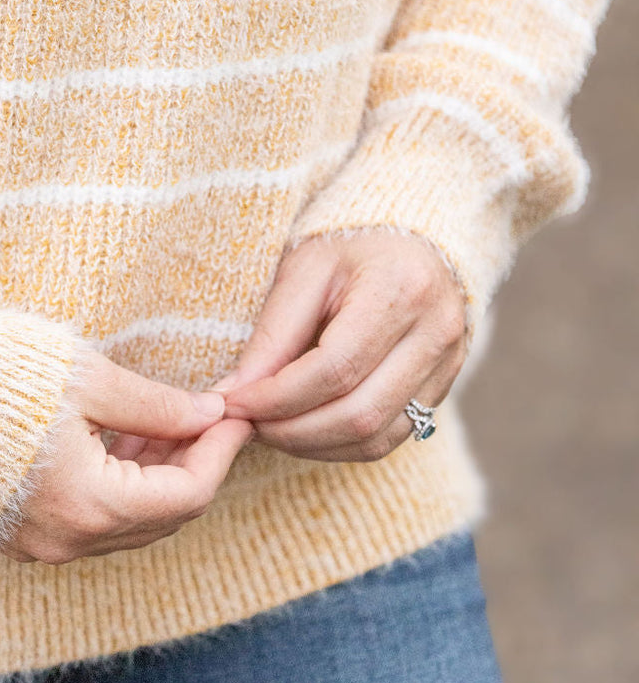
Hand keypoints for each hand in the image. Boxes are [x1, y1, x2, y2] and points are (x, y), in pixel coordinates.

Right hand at [0, 349, 252, 564]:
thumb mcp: (88, 378)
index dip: (221, 452)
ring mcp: (28, 544)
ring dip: (154, 478)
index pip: (187, 495)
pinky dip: (114, 488)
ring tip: (166, 423)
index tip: (237, 414)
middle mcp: (60, 541)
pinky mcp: (5, 532)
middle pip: (159, 517)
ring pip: (121, 523)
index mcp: (87, 505)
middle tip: (208, 416)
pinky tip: (117, 443)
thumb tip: (211, 415)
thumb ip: (158, 406)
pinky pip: (83, 523)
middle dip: (193, 466)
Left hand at [209, 231, 467, 462]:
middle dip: (292, 431)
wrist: (412, 237)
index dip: (277, 397)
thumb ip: (272, 335)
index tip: (234, 404)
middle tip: (248, 424)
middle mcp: (436, 332)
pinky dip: (340, 445)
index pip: (334, 369)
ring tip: (271, 428)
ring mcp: (448, 365)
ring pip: (376, 437)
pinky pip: (391, 438)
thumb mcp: (303, 272)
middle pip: (359, 413)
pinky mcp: (444, 387)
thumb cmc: (350, 246)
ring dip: (313, 445)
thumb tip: (234, 394)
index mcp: (399, 290)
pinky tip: (306, 429)